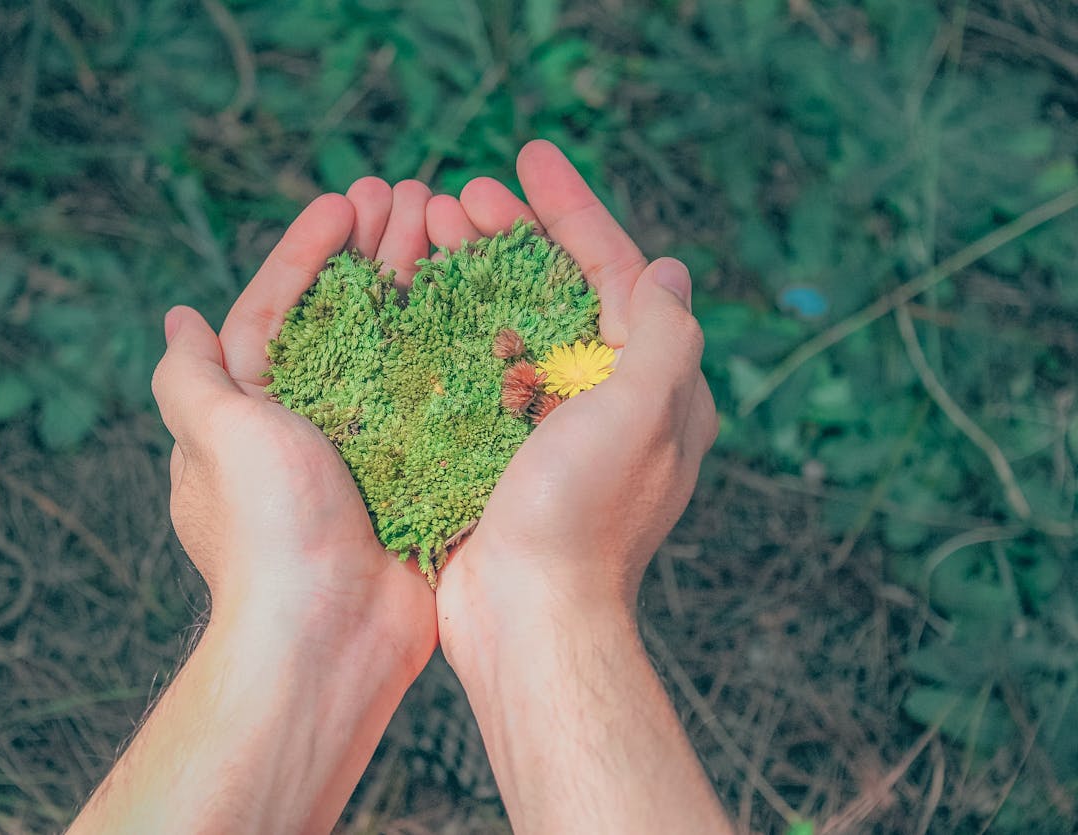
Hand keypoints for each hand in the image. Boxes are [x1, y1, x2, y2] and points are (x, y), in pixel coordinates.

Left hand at [155, 187, 435, 657]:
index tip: (347, 201)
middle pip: (343, 319)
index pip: (276, 310)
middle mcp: (307, 427)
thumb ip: (191, 377)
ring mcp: (365, 451)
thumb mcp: (215, 437)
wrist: (331, 635)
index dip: (309, 251)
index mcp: (252, 412)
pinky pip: (437, 398)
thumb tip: (178, 319)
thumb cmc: (268, 529)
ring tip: (448, 228)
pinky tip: (483, 306)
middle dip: (373, 255)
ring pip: (395, 349)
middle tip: (413, 198)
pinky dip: (455, 350)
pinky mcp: (416, 475)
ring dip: (417, 287)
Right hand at [426, 139, 717, 661]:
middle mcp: (609, 400)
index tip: (528, 157)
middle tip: (458, 196)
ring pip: (515, 325)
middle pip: (561, 291)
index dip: (574, 209)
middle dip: (513, 236)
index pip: (618, 272)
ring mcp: (553, 426)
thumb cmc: (584, 518)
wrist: (527, 619)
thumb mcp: (641, 415)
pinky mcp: (503, 450)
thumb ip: (664, 336)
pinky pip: (481, 370)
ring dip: (474, 274)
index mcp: (654, 386)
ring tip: (426, 231)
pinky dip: (452, 328)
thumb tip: (670, 270)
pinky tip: (416, 300)